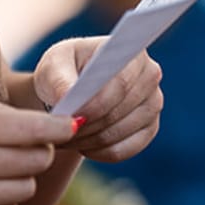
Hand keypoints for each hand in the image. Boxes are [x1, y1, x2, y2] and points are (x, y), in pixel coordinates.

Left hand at [32, 40, 162, 162]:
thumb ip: (58, 79)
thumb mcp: (52, 67)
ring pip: (118, 133)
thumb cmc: (62, 71)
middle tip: (60, 129)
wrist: (70, 91)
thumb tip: (68, 97)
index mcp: (130, 52)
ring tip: (66, 134)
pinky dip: (97, 152)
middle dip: (86, 124)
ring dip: (87, 139)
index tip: (72, 114)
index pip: (121, 83)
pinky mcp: (148, 130)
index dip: (96, 103)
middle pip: (119, 111)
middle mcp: (149, 76)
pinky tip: (82, 144)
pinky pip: (122, 151)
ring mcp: (153, 104)